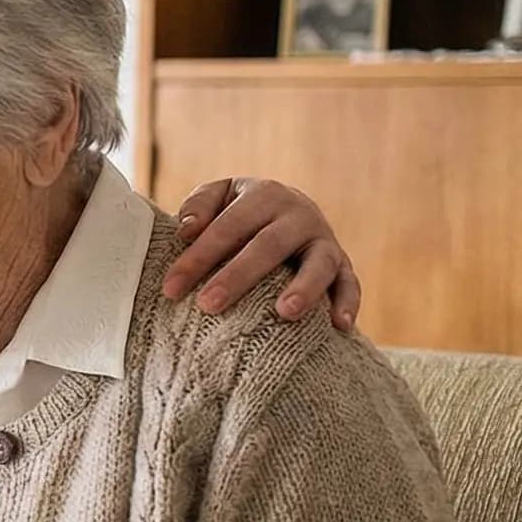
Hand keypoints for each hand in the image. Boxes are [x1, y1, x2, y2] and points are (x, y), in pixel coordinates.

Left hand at [163, 177, 361, 329]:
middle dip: (238, 276)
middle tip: (209, 305)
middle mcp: (298, 215)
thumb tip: (187, 229)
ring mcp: (324, 240)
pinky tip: (340, 326)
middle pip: (268, 246)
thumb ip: (199, 206)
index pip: (227, 227)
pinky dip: (348, 303)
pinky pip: (350, 283)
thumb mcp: (220, 197)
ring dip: (304, 287)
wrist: (292, 211)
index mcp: (264, 195)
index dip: (198, 258)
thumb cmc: (242, 212)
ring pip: (319, 263)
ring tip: (284, 312)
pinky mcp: (343, 264)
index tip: (171, 289)